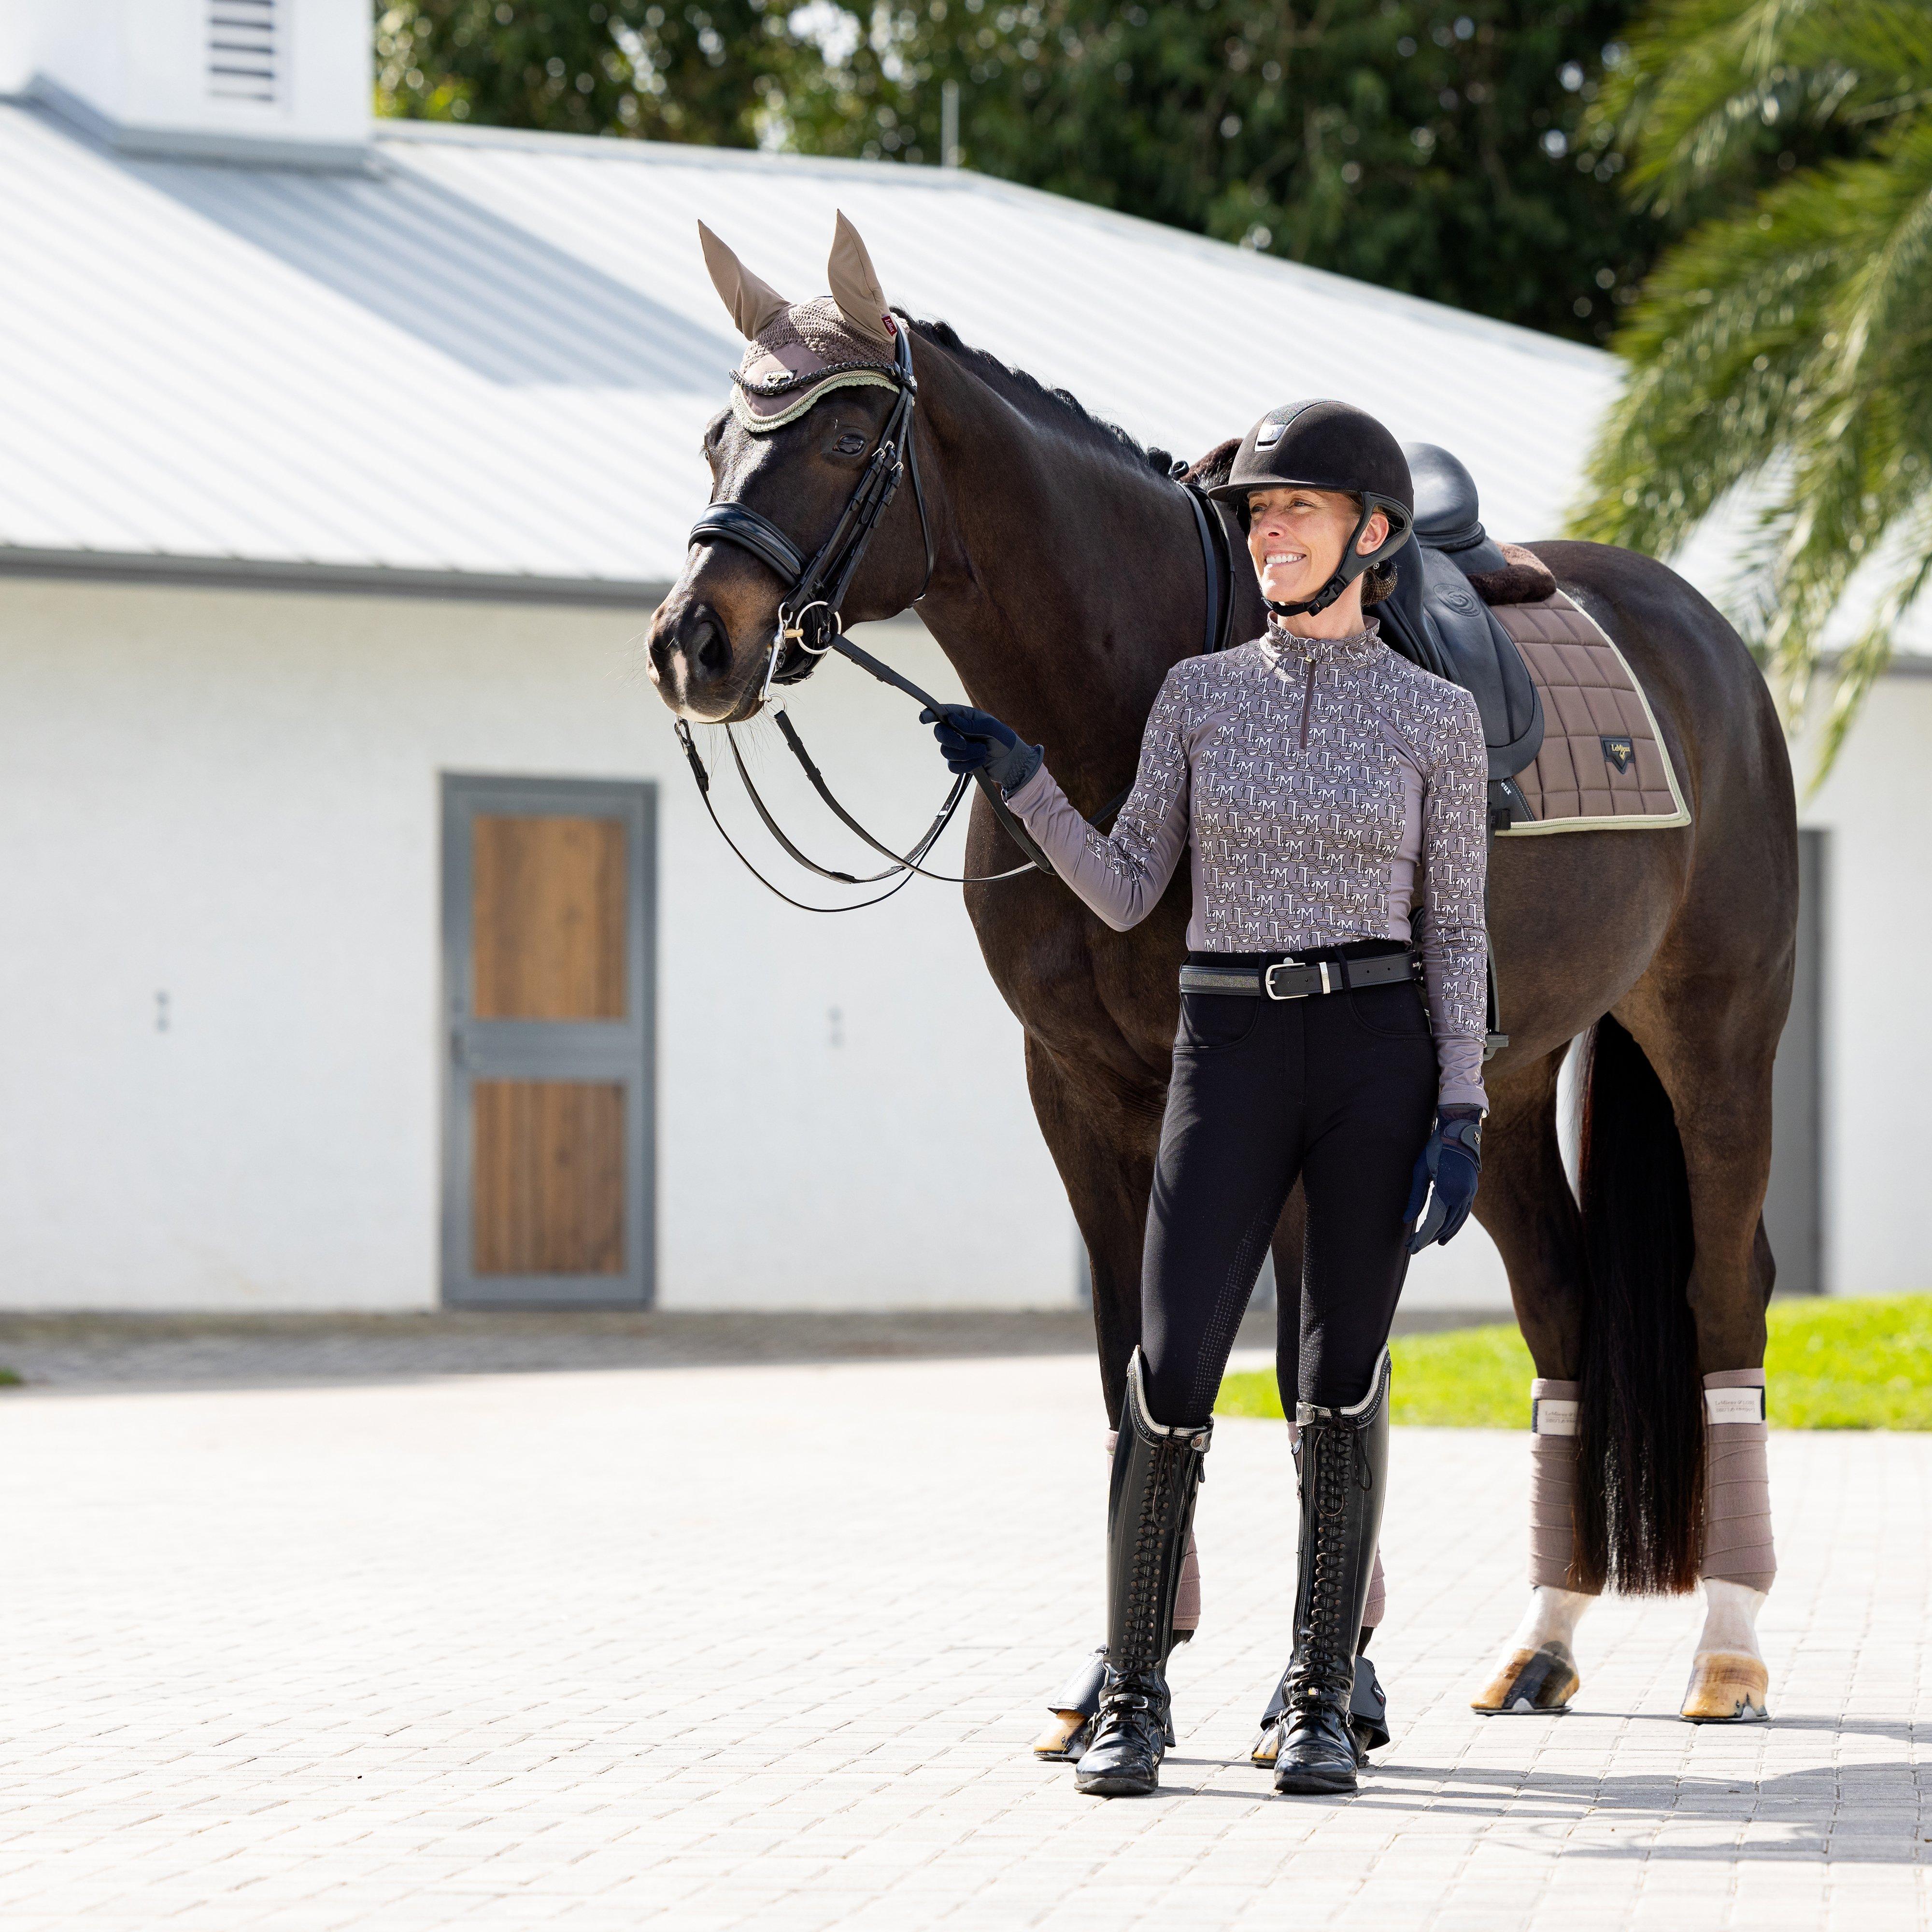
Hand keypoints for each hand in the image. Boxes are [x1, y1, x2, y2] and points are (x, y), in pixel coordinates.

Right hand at [920, 705, 1042, 793]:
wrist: (1012, 762)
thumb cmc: (1004, 740)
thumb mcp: (993, 728)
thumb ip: (971, 724)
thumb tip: (950, 719)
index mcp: (965, 716)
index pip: (943, 713)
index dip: (930, 714)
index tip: (923, 718)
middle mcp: (957, 730)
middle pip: (939, 734)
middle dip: (951, 740)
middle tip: (965, 743)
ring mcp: (957, 747)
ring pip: (946, 752)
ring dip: (966, 754)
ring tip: (983, 752)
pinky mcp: (959, 762)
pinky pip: (953, 766)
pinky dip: (967, 765)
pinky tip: (980, 762)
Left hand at [1405, 1108, 1481, 1251]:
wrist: (1459, 1132)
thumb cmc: (1435, 1148)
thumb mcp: (1420, 1171)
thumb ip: (1415, 1197)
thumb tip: (1406, 1220)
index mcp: (1447, 1190)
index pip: (1434, 1222)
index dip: (1422, 1237)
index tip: (1411, 1248)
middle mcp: (1462, 1195)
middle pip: (1444, 1225)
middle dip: (1428, 1238)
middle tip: (1413, 1247)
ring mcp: (1470, 1194)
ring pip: (1456, 1222)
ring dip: (1442, 1234)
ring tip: (1429, 1243)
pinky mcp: (1472, 1191)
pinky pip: (1462, 1214)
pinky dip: (1453, 1225)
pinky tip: (1445, 1232)